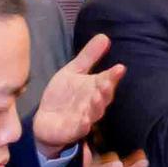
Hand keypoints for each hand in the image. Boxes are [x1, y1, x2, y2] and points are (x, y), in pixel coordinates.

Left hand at [28, 32, 123, 154]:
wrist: (46, 120)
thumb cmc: (64, 95)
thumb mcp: (74, 71)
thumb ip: (89, 56)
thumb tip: (105, 36)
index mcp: (95, 89)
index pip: (107, 81)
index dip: (113, 76)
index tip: (120, 67)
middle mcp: (93, 104)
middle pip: (103, 98)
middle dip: (106, 90)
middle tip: (107, 82)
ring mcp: (84, 118)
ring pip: (94, 113)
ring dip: (96, 106)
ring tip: (97, 97)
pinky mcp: (72, 130)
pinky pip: (79, 129)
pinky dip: (82, 125)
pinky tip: (84, 120)